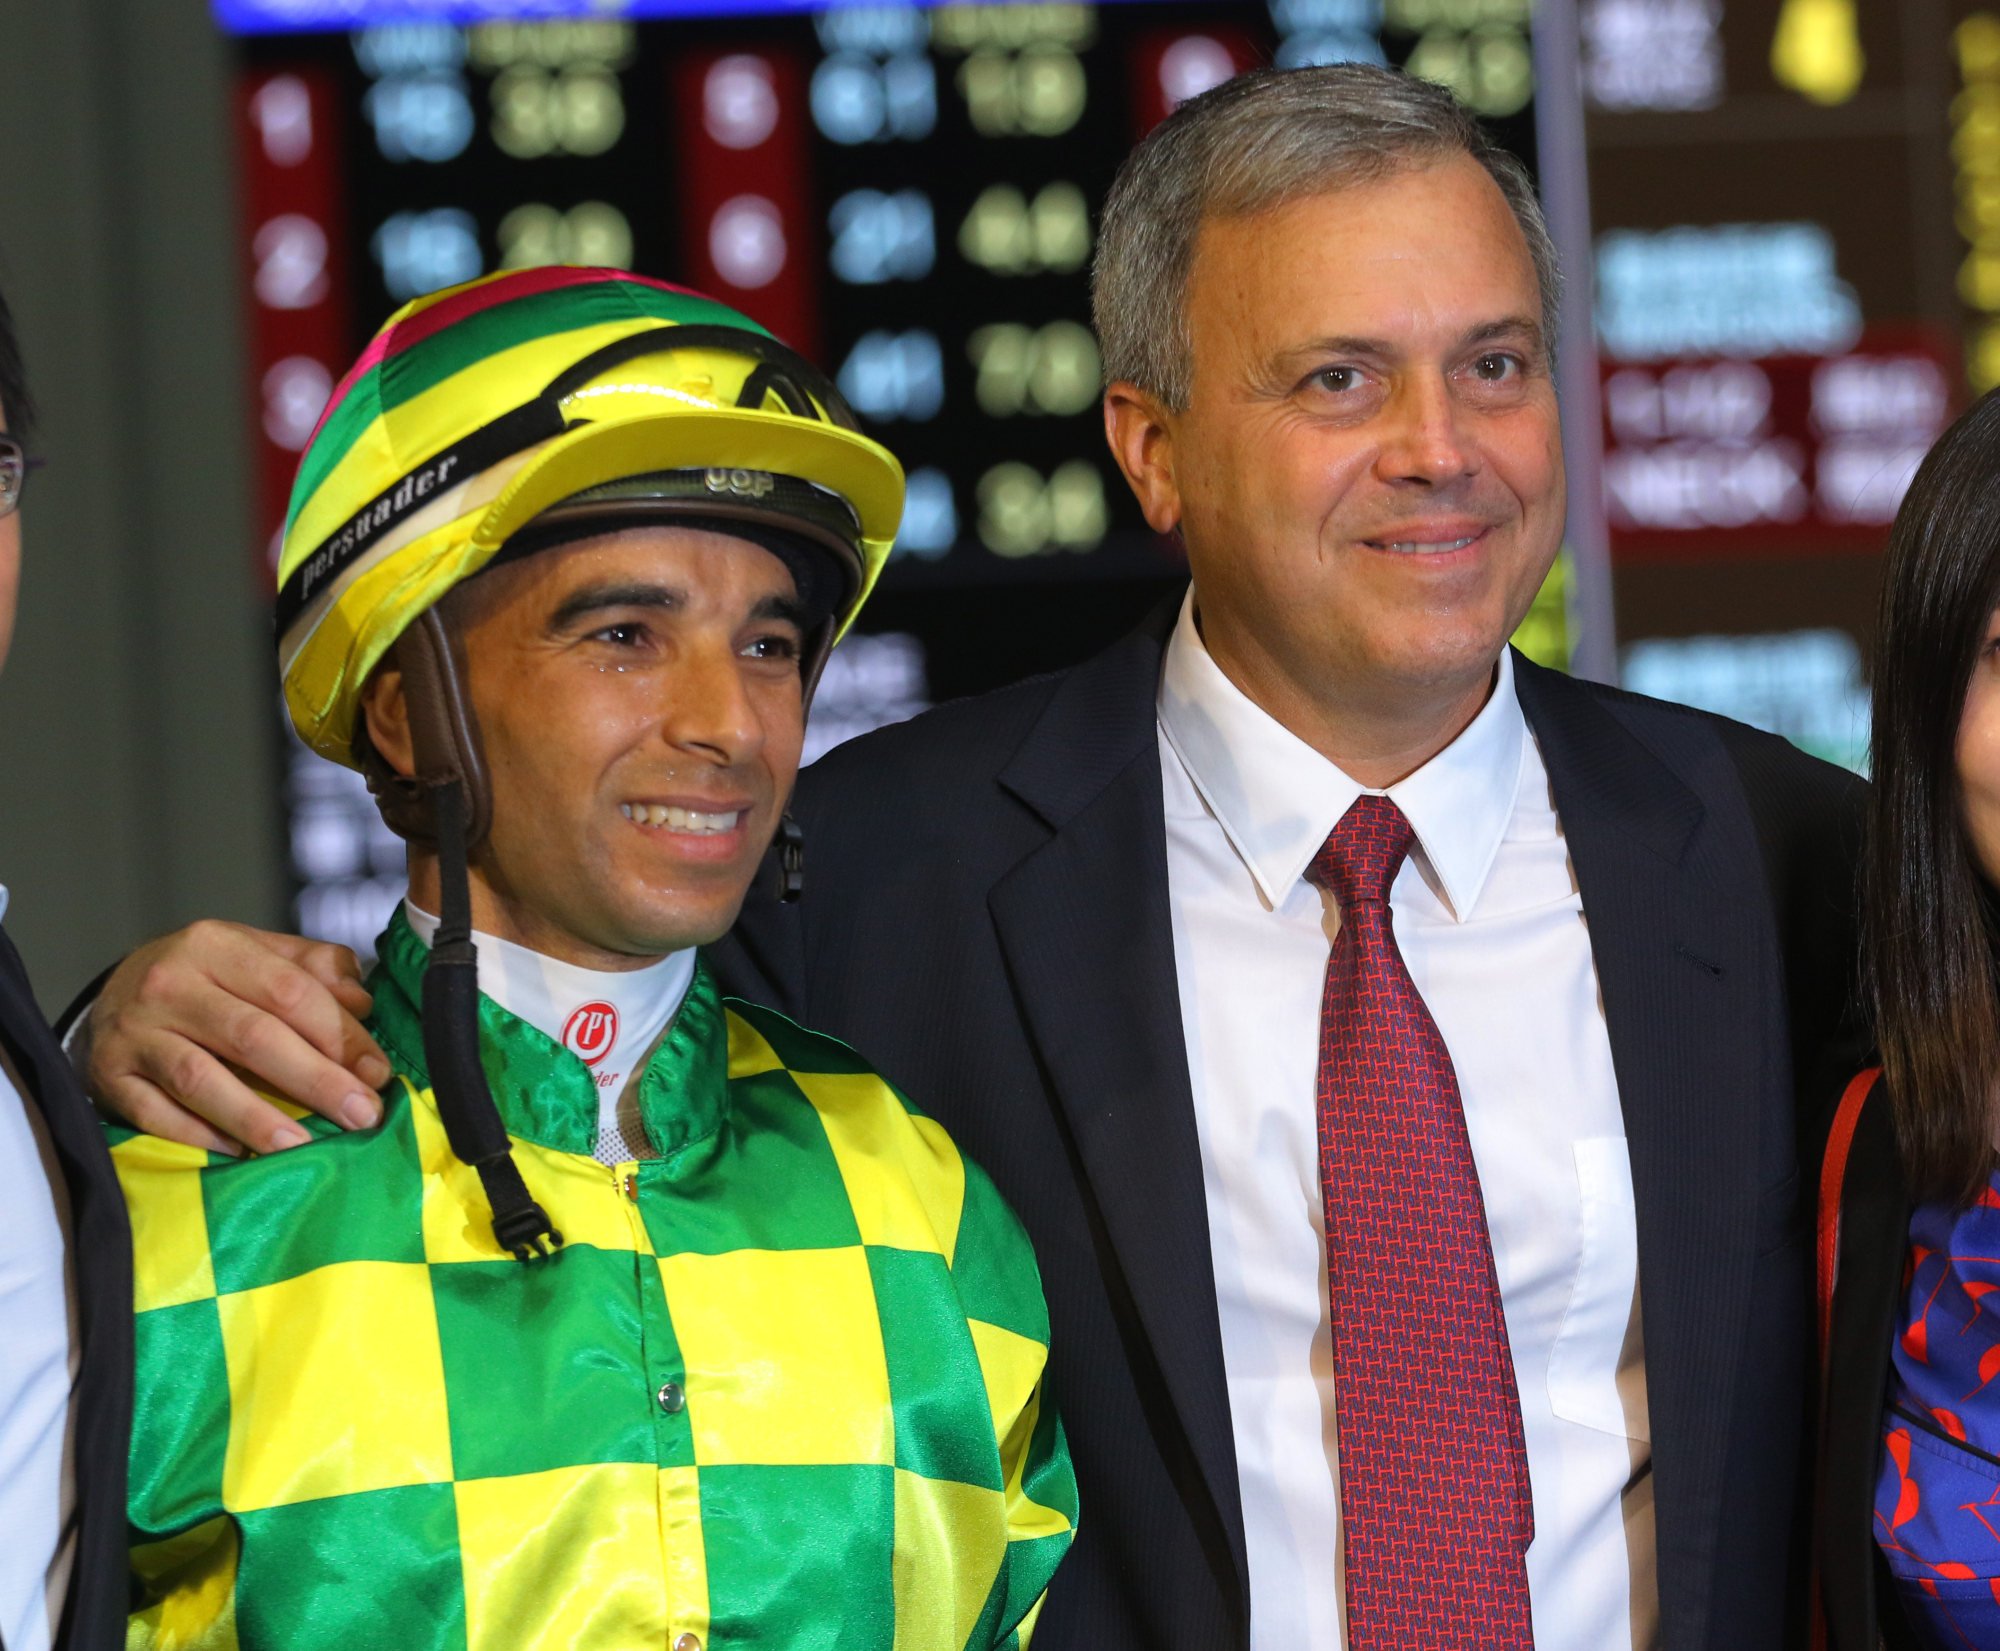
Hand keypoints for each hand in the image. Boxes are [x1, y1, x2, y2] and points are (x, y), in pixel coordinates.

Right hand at [84, 920, 390, 1155]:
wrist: (116, 992)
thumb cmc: (209, 977)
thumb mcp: (260, 954)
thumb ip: (316, 970)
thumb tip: (363, 1003)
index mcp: (216, 945)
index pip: (290, 992)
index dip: (341, 1035)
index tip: (378, 1073)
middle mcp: (170, 984)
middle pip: (253, 1037)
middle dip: (316, 1080)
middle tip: (362, 1115)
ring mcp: (134, 1033)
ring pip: (201, 1079)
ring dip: (256, 1118)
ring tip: (303, 1146)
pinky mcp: (108, 1076)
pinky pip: (155, 1113)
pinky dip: (198, 1135)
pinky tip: (239, 1154)